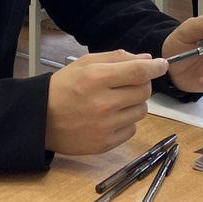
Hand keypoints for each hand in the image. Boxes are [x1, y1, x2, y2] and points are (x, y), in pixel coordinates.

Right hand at [45, 50, 167, 154]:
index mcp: (97, 78)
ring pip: (141, 110)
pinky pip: (132, 129)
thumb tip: (147, 60)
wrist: (40, 118)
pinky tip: (111, 116)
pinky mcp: (105, 144)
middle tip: (129, 83)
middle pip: (144, 91)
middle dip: (142, 83)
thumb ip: (117, 58)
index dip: (156, 67)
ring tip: (117, 100)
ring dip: (135, 103)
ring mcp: (105, 126)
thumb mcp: (86, 63)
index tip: (162, 64)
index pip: (138, 71)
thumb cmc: (64, 86)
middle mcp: (103, 103)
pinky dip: (126, 121)